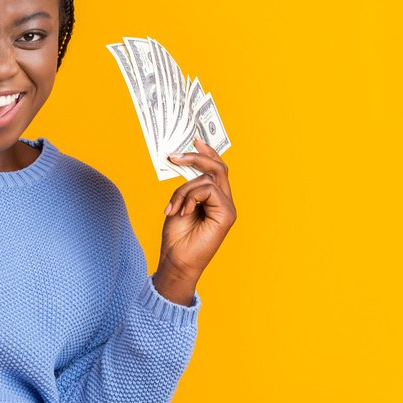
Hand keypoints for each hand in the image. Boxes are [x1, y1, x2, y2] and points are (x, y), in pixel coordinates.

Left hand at [158, 137, 236, 282]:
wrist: (176, 262)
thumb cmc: (176, 237)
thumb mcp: (179, 204)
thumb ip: (188, 187)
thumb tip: (186, 164)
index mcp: (215, 199)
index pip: (216, 169)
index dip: (207, 153)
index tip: (194, 140)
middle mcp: (225, 202)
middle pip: (218, 168)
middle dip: (196, 157)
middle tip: (174, 156)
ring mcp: (228, 208)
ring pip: (208, 179)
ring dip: (184, 190)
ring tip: (174, 209)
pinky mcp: (227, 215)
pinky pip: (208, 190)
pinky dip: (190, 198)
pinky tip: (183, 213)